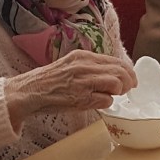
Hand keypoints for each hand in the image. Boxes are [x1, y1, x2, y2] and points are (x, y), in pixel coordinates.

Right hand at [4, 51, 135, 129]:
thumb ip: (91, 66)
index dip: (129, 71)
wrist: (27, 92)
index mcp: (83, 56)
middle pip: (120, 71)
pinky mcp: (80, 98)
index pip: (117, 61)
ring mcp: (82, 82)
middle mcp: (84, 66)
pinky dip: (106, 103)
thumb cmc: (49, 81)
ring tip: (112, 96)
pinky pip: (105, 100)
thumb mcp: (71, 65)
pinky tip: (97, 103)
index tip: (132, 79)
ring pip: (116, 84)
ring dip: (119, 92)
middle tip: (127, 90)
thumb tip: (114, 73)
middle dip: (128, 82)